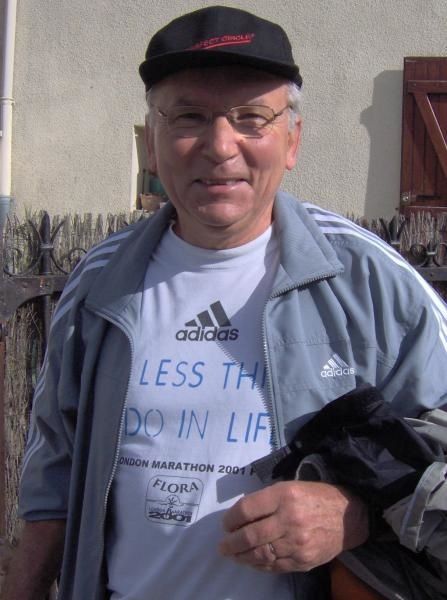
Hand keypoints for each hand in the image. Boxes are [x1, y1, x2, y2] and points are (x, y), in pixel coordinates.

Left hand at [219, 480, 367, 572]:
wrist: (349, 516)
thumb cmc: (315, 497)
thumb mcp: (290, 486)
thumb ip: (267, 499)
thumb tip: (240, 515)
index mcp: (284, 495)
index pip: (248, 509)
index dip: (231, 518)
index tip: (225, 524)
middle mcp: (290, 519)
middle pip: (251, 535)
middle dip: (231, 543)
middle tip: (223, 545)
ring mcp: (297, 543)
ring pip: (260, 554)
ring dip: (242, 556)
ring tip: (233, 554)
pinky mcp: (303, 561)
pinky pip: (274, 566)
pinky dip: (259, 565)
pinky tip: (251, 561)